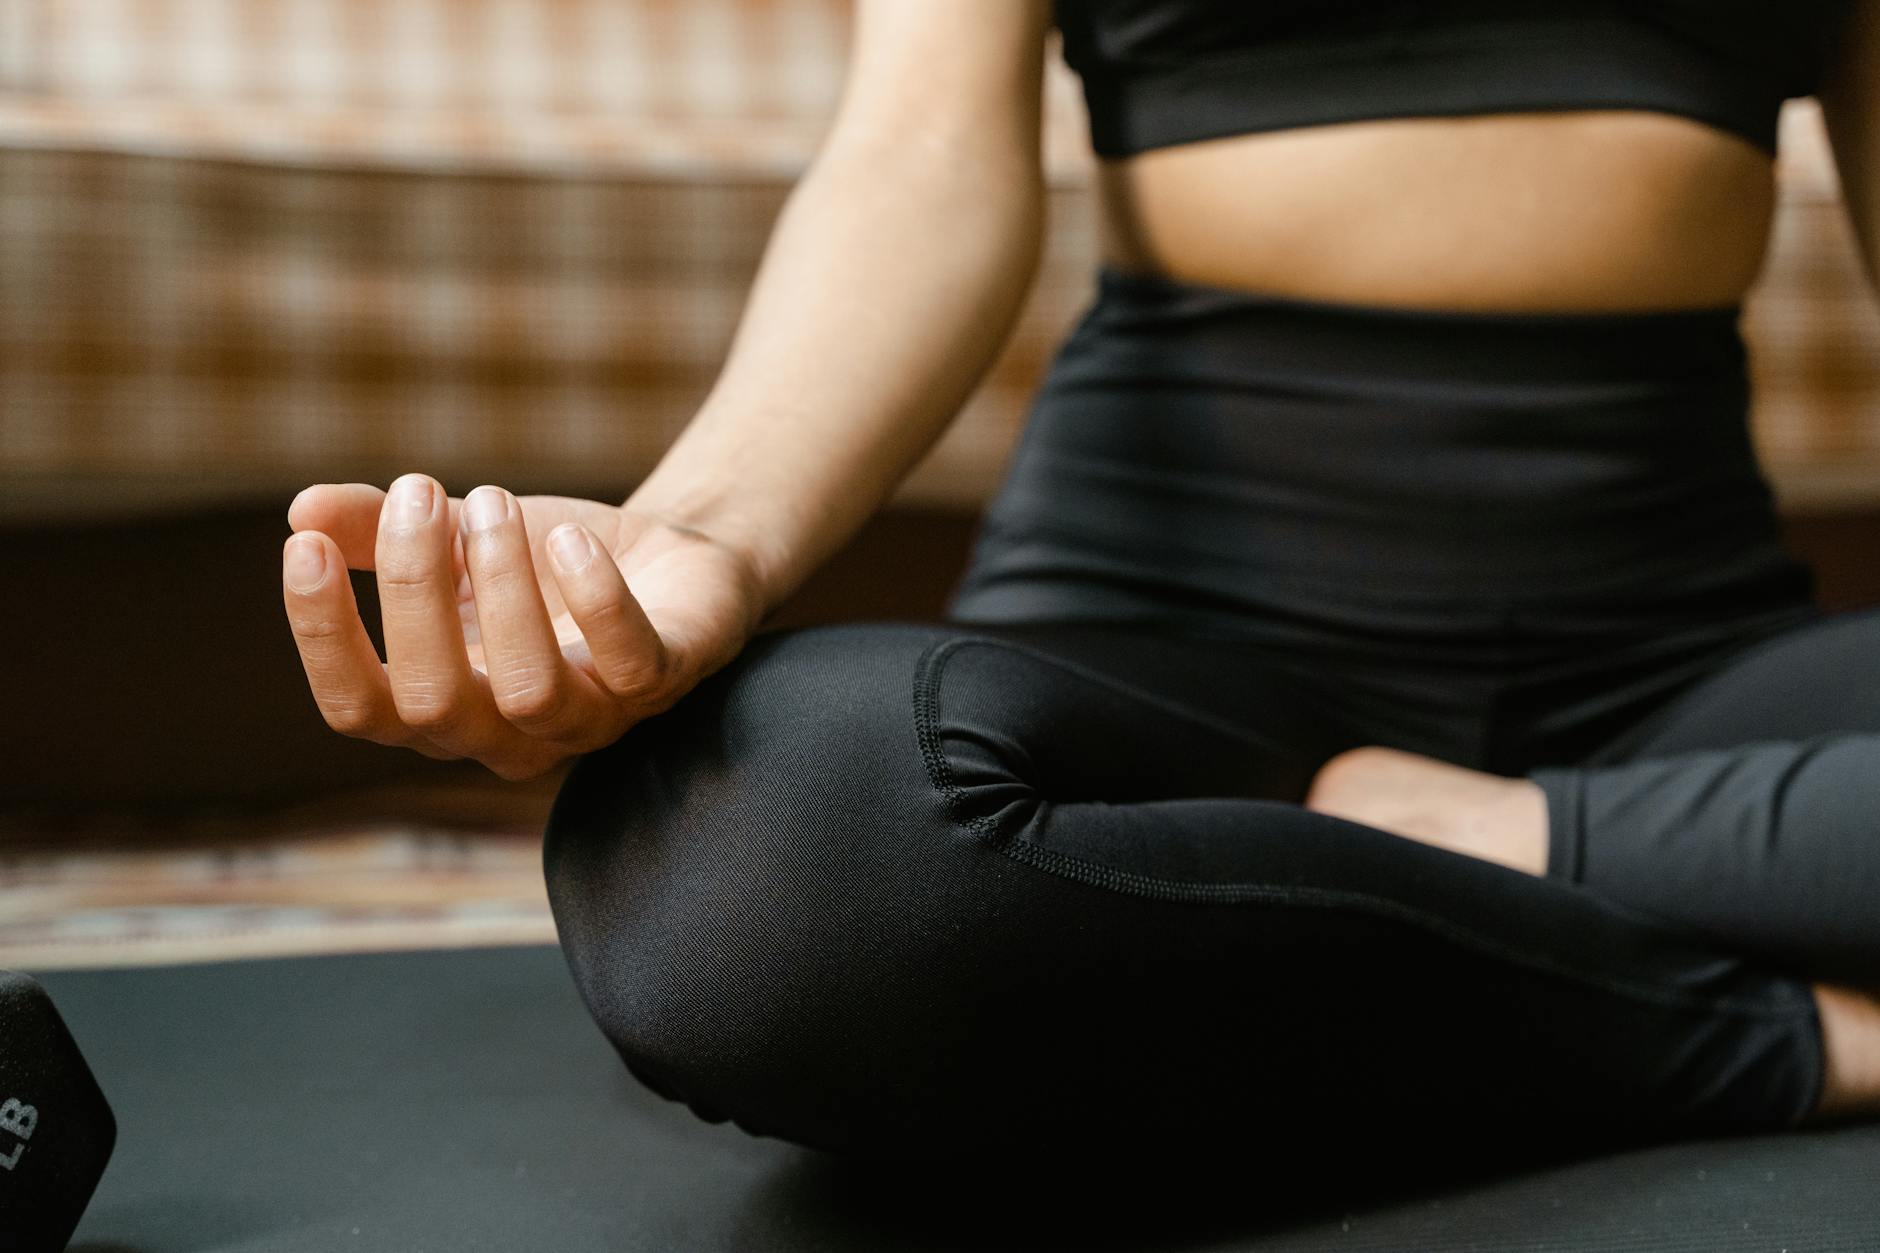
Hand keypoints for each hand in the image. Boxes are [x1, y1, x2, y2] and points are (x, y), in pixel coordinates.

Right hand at [281, 474, 765, 778]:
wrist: (670, 558)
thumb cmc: (548, 563)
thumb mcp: (456, 538)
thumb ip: (377, 530)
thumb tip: (300, 509)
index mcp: (442, 708)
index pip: (358, 709)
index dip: (324, 637)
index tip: (304, 547)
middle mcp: (509, 735)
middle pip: (433, 701)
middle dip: (414, 589)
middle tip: (420, 493)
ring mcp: (589, 718)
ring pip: (528, 690)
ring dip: (501, 586)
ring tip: (493, 503)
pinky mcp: (661, 684)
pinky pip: (628, 664)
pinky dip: (595, 598)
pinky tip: (571, 541)